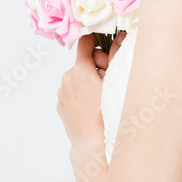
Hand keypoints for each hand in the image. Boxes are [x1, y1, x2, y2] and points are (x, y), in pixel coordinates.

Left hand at [56, 32, 127, 147]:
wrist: (93, 144)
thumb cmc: (106, 114)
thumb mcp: (115, 82)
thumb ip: (116, 56)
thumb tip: (120, 37)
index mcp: (80, 69)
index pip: (85, 42)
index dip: (98, 44)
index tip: (106, 51)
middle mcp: (67, 78)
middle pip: (84, 61)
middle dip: (97, 66)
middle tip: (109, 81)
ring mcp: (62, 92)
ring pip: (78, 77)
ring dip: (89, 81)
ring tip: (101, 97)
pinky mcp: (61, 104)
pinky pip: (73, 91)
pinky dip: (82, 93)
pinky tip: (92, 106)